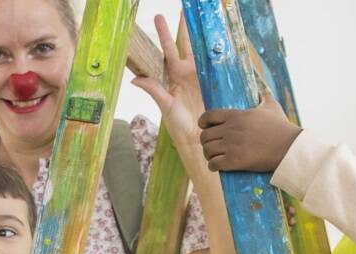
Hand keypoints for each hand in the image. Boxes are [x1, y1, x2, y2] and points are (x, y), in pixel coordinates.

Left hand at [131, 14, 205, 150]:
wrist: (199, 138)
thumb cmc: (179, 126)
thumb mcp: (166, 106)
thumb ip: (154, 90)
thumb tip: (135, 79)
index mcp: (173, 76)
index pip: (168, 50)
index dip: (164, 34)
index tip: (160, 17)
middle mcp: (187, 73)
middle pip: (185, 45)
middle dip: (183, 28)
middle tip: (182, 10)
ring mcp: (201, 77)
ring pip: (201, 51)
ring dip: (201, 36)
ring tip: (201, 19)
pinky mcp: (215, 83)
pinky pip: (216, 64)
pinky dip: (218, 52)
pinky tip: (220, 39)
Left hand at [199, 94, 300, 171]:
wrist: (289, 147)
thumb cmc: (281, 127)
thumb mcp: (272, 107)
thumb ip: (264, 97)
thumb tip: (263, 90)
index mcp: (236, 115)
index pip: (208, 116)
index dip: (203, 122)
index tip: (204, 127)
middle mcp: (231, 129)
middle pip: (205, 136)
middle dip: (206, 141)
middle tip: (212, 146)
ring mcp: (232, 146)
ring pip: (207, 150)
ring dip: (208, 155)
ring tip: (214, 157)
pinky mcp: (235, 161)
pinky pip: (214, 164)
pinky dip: (213, 166)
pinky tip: (216, 166)